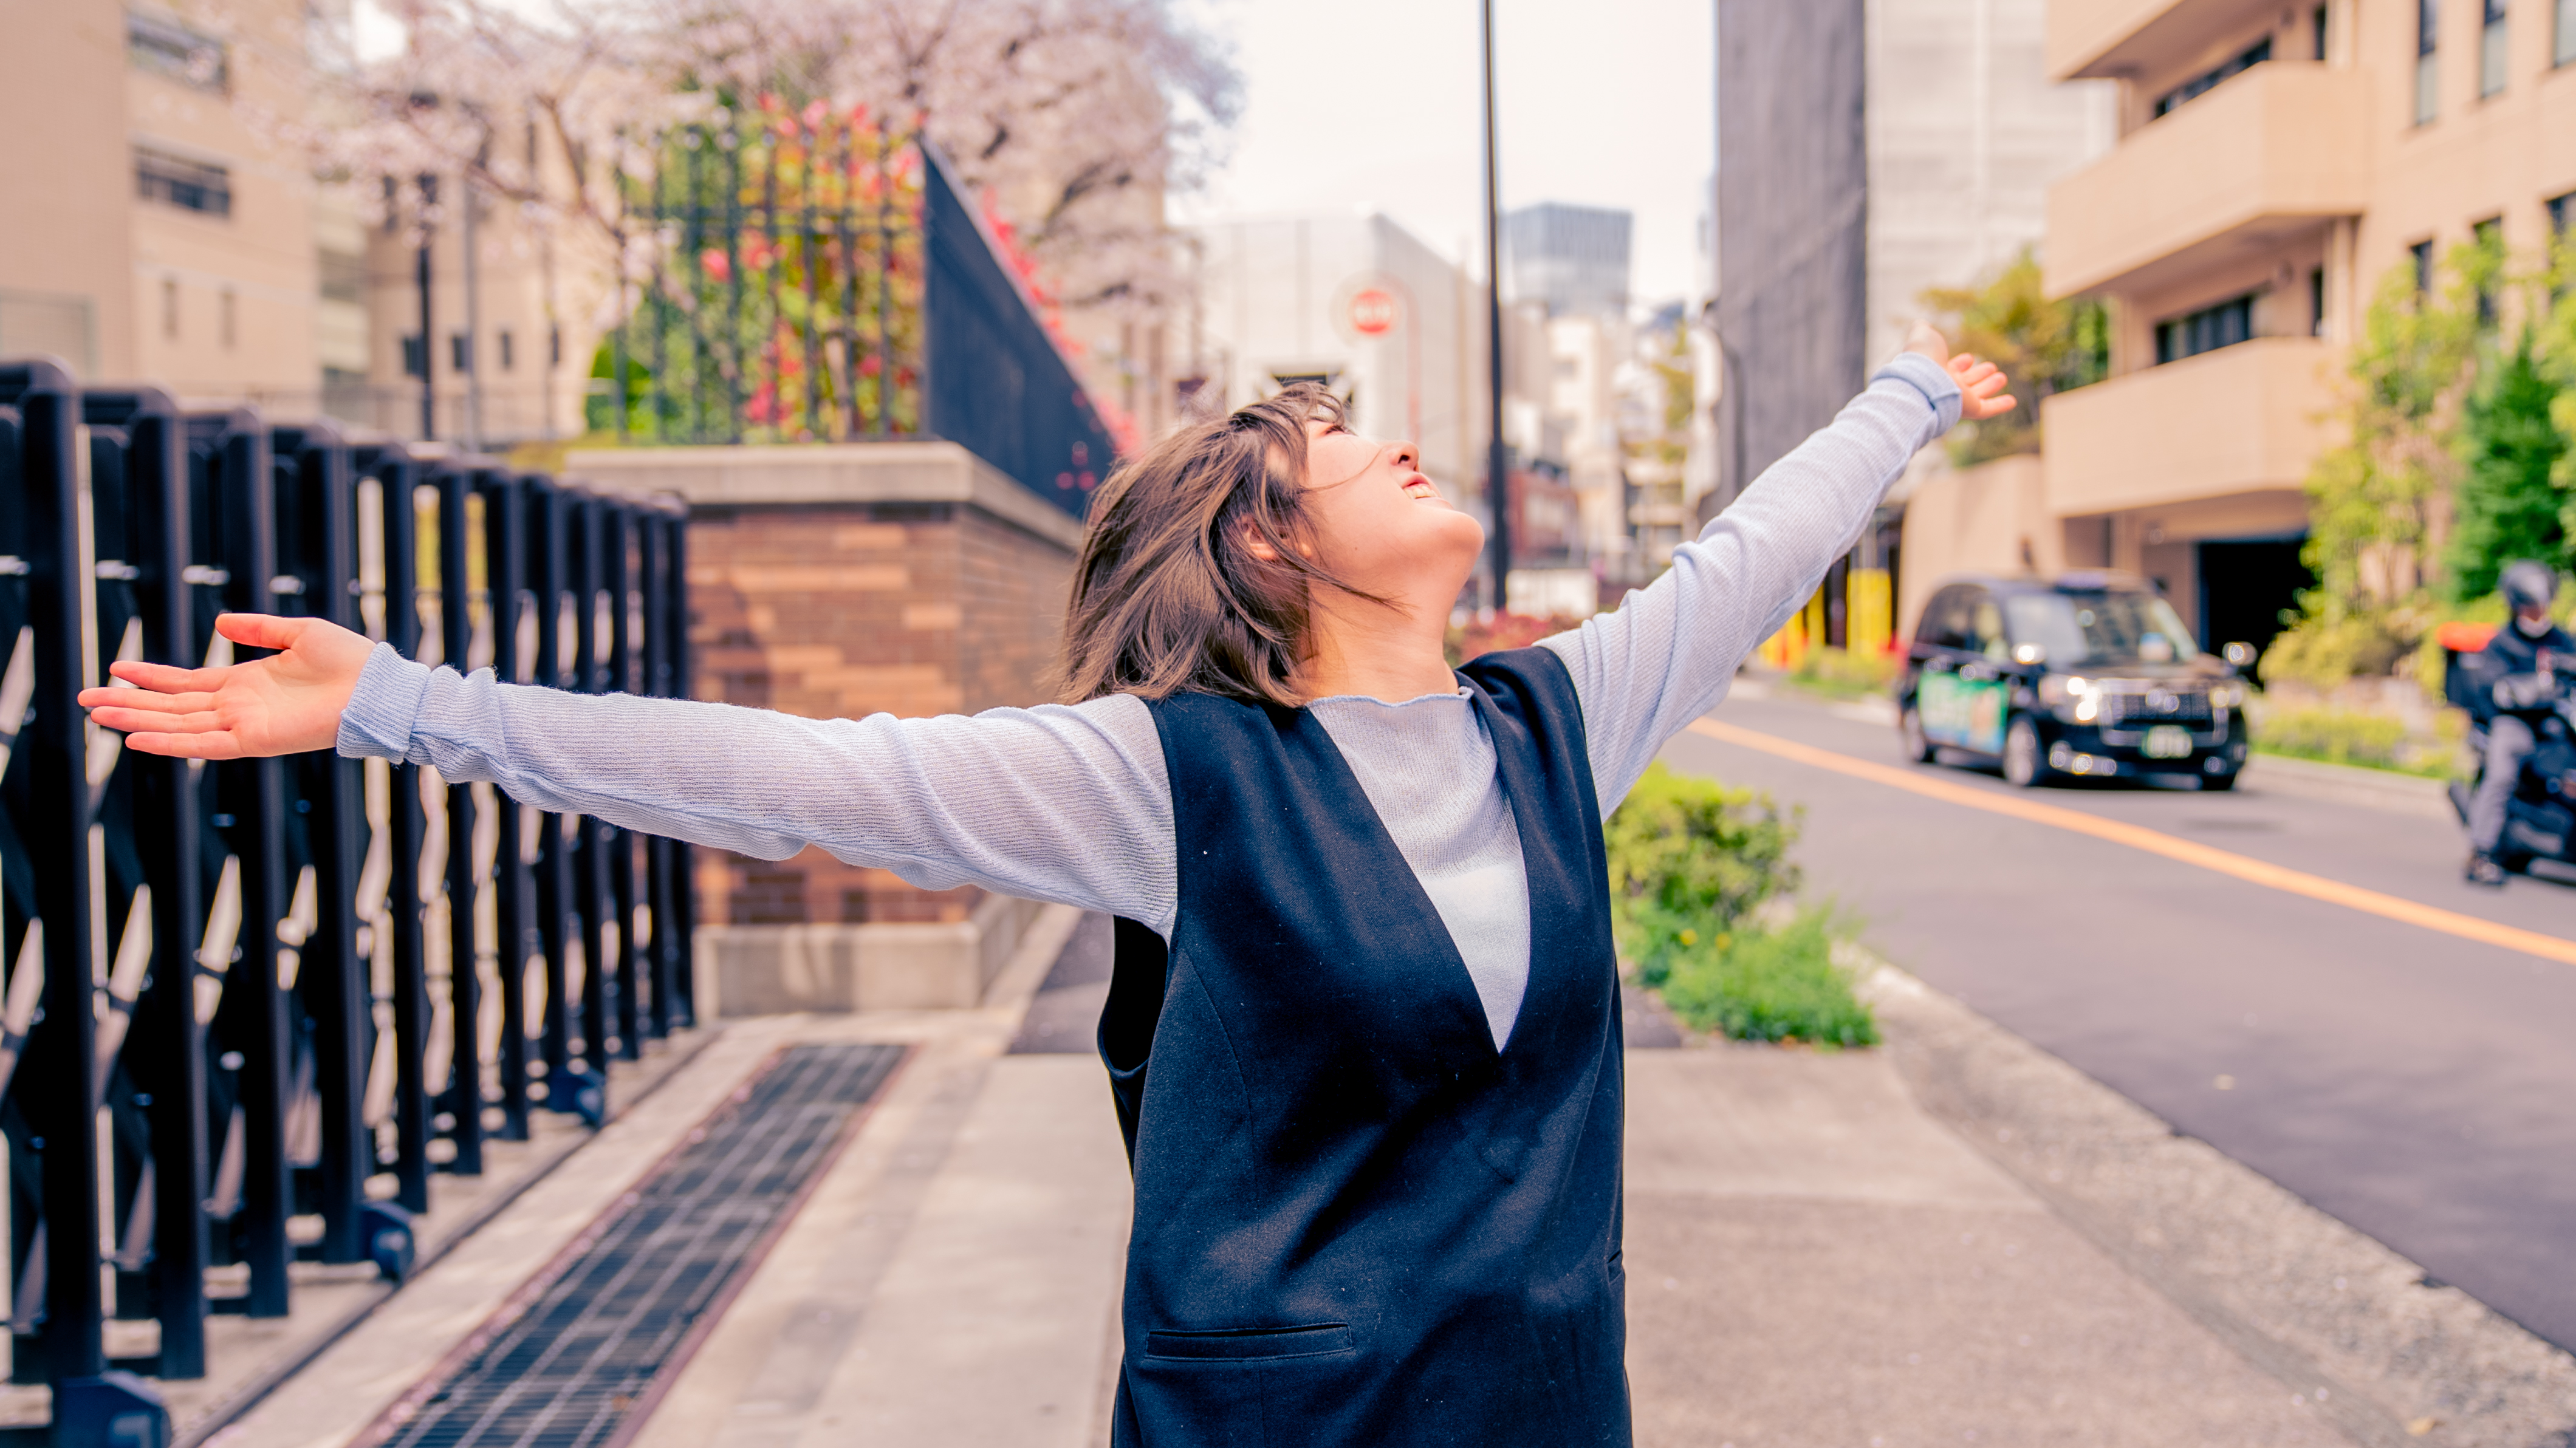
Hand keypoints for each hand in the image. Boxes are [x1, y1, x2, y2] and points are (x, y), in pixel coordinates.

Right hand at [78, 613, 373, 758]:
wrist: (379, 688)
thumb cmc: (350, 662)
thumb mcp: (298, 633)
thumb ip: (259, 628)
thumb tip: (219, 622)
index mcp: (246, 683)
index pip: (186, 682)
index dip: (150, 676)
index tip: (115, 668)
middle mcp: (238, 706)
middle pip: (172, 706)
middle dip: (129, 702)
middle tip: (86, 698)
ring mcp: (244, 724)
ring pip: (178, 725)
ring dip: (137, 721)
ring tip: (97, 714)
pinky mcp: (256, 739)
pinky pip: (205, 744)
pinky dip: (171, 743)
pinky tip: (138, 739)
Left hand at [1905, 321, 2017, 423]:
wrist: (1921, 380)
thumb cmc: (1922, 357)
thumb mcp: (1923, 336)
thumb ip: (1923, 329)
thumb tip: (1921, 324)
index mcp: (1935, 371)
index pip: (1950, 369)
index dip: (1959, 364)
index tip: (1969, 358)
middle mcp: (1946, 386)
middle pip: (1965, 383)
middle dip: (1977, 375)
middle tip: (1990, 367)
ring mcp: (1957, 399)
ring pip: (1977, 395)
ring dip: (1989, 386)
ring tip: (2001, 378)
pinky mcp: (1968, 409)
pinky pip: (1987, 410)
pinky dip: (2000, 405)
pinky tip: (2012, 401)